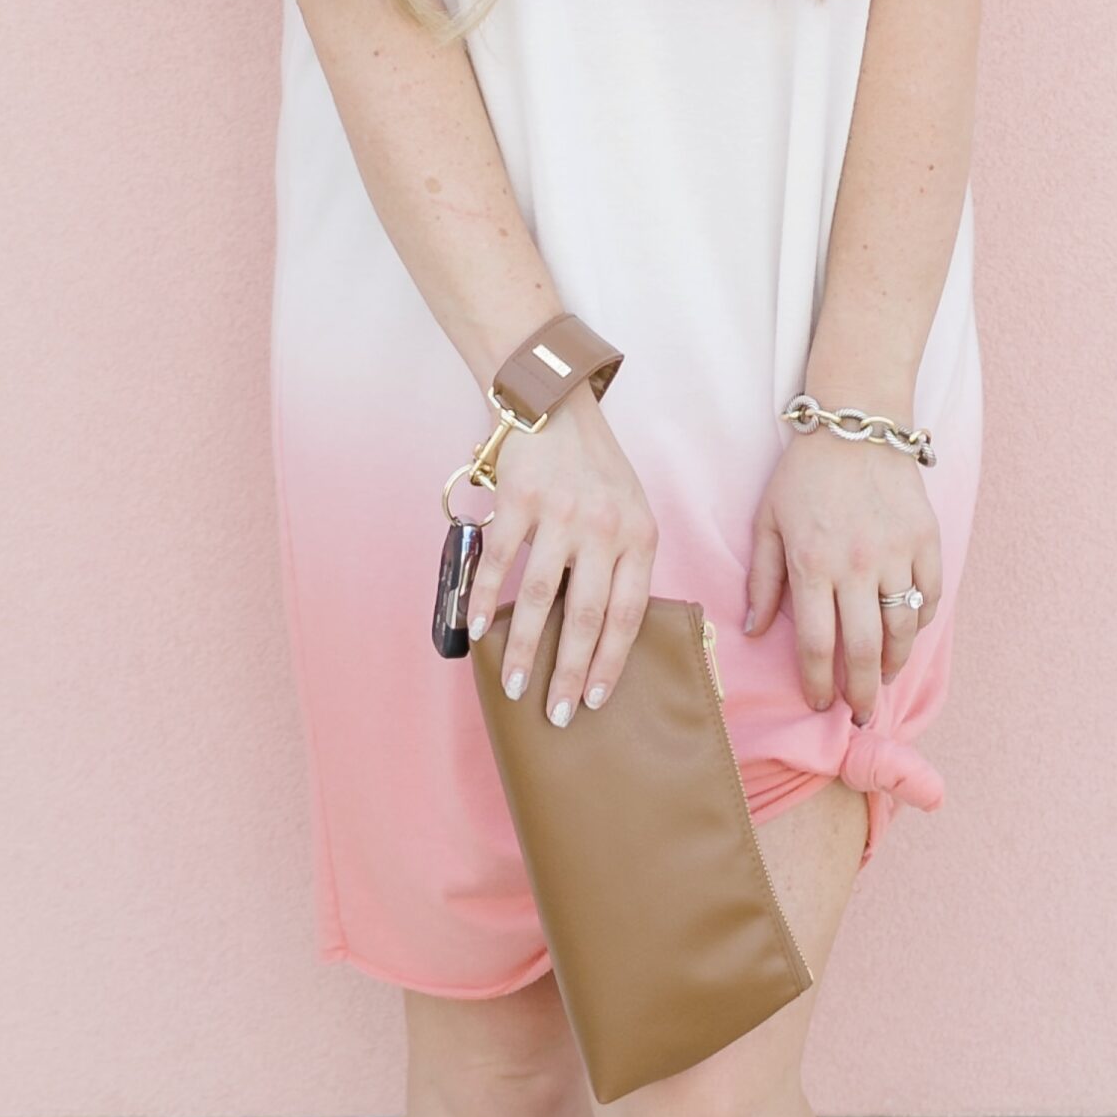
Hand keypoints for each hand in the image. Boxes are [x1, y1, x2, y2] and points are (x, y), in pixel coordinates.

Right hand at [473, 387, 659, 728]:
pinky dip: (486, 598)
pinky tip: (477, 629)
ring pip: (540, 596)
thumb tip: (601, 636)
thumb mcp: (629, 511)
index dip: (611, 661)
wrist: (554, 401)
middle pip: (586, 614)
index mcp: (639, 534)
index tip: (595, 699)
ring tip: (512, 685)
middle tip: (557, 714)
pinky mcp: (519, 498)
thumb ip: (620, 564)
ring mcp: (561, 512)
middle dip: (570, 671)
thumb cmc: (594, 467)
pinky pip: (500, 560)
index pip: (629, 612)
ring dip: (523, 647)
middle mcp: (604, 526)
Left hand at [744, 428, 940, 723]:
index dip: (818, 682)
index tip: (819, 702)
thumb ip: (762, 579)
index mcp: (811, 563)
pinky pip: (928, 595)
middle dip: (860, 692)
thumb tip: (754, 631)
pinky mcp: (925, 538)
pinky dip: (920, 620)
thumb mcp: (768, 521)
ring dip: (893, 663)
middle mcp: (855, 564)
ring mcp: (896, 552)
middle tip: (860, 715)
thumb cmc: (804, 474)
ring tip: (882, 678)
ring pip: (901, 629)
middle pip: (862, 649)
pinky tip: (906, 631)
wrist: (856, 425)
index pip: (816, 643)